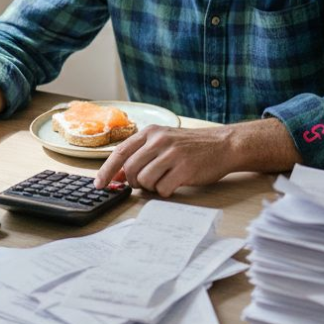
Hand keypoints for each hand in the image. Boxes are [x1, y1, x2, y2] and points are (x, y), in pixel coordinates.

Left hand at [94, 125, 234, 197]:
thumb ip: (142, 154)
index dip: (107, 170)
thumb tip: (118, 175)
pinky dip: (165, 192)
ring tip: (164, 180)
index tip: (99, 184)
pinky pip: (162, 189)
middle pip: (130, 170)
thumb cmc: (192, 147)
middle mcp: (159, 140)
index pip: (120, 152)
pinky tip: (174, 184)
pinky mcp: (185, 169)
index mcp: (151, 132)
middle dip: (134, 182)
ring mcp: (172, 154)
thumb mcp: (164, 142)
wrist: (223, 145)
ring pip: (144, 181)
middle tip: (146, 183)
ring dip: (151, 187)